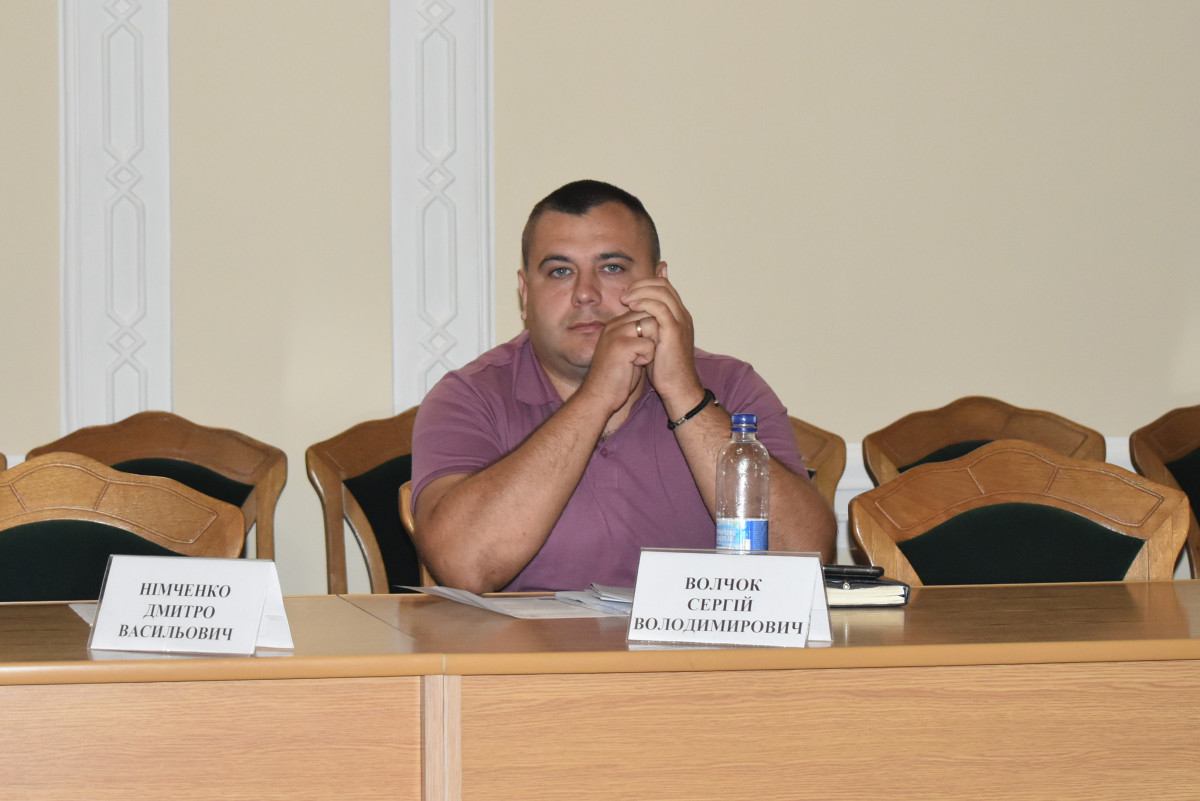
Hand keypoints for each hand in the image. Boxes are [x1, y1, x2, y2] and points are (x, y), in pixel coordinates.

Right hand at [576, 309, 656, 413]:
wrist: (600, 396)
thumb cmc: (616, 377)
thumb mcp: (627, 351)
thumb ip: (637, 335)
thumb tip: (657, 324)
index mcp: (615, 324)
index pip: (643, 309)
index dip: (652, 328)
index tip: (646, 346)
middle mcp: (614, 325)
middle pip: (649, 314)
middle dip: (654, 334)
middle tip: (645, 353)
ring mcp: (617, 333)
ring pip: (652, 325)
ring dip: (652, 344)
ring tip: (639, 358)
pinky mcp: (621, 345)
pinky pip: (649, 343)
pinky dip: (648, 357)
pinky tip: (636, 365)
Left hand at [620, 268, 703, 416]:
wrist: (677, 387)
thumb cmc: (664, 368)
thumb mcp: (656, 341)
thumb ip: (649, 325)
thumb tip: (638, 313)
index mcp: (679, 316)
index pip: (664, 286)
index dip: (645, 284)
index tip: (628, 293)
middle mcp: (683, 315)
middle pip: (663, 285)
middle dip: (641, 285)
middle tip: (624, 295)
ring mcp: (680, 322)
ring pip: (662, 292)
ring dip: (640, 291)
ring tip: (625, 299)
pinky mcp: (674, 331)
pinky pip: (660, 308)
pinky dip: (645, 302)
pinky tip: (632, 307)